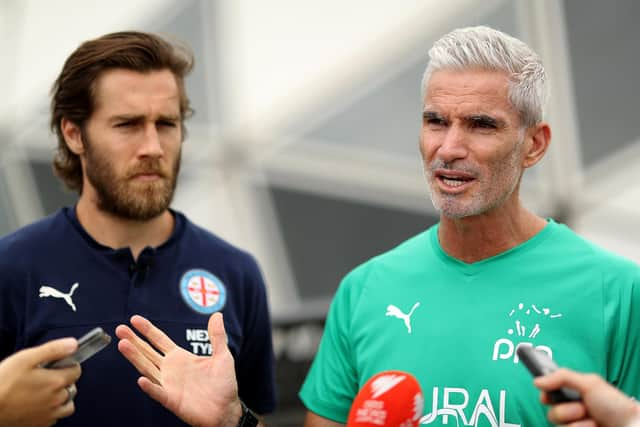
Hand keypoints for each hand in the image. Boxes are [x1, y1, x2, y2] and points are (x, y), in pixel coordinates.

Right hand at [0, 338, 80, 426]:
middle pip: (72, 387)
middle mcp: (57, 400)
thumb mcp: (26, 358)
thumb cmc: (3, 382)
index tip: (57, 364)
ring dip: (62, 398)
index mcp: (56, 382)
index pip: (76, 370)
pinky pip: (54, 418)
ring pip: (67, 405)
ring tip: (46, 392)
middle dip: (64, 380)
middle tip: (47, 377)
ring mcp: (49, 414)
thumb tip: (73, 344)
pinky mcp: (39, 425)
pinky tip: (39, 404)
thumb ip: (53, 350)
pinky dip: (51, 411)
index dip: (68, 364)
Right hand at [116, 313, 242, 426]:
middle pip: (147, 352)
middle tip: (120, 329)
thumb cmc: (224, 384)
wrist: (227, 409)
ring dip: (135, 358)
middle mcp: (170, 369)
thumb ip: (217, 336)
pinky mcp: (172, 400)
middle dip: (134, 340)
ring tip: (123, 345)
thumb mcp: (223, 356)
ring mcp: (169, 384)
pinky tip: (141, 379)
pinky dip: (150, 387)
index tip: (134, 319)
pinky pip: (158, 392)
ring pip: (147, 369)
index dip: (147, 330)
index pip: (159, 340)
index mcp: (180, 357)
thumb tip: (217, 314)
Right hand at [534, 368, 639, 426]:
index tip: (548, 396)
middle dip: (566, 410)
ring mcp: (576, 425)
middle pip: (552, 412)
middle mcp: (573, 410)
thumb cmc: (616, 405)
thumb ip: (562, 377)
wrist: (630, 426)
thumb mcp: (589, 383)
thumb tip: (538, 380)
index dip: (546, 395)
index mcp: (573, 394)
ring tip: (592, 420)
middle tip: (582, 407)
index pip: (548, 394)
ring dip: (576, 423)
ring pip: (559, 425)